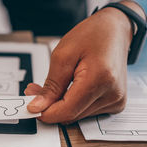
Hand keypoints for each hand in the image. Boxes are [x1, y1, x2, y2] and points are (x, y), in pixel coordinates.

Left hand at [25, 1, 144, 123]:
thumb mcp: (62, 55)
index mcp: (100, 79)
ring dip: (61, 105)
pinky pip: (86, 111)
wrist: (114, 30)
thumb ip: (51, 86)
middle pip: (71, 115)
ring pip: (77, 115)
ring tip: (54, 84)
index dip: (45, 112)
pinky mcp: (115, 103)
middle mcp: (112, 94)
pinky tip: (69, 89)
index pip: (68, 111)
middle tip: (35, 90)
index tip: (30, 106)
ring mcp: (116, 101)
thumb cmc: (92, 35)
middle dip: (50, 106)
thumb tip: (38, 106)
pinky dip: (73, 103)